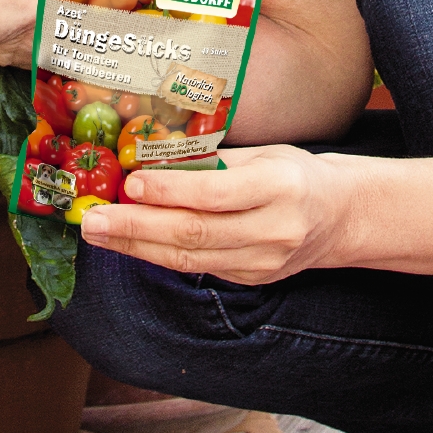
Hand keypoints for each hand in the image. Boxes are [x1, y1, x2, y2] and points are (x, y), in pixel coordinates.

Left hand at [79, 145, 357, 283]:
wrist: (340, 217)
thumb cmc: (296, 172)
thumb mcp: (265, 153)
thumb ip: (215, 160)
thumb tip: (153, 159)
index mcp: (280, 185)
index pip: (216, 193)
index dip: (170, 191)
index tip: (131, 183)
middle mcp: (273, 229)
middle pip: (196, 233)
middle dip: (137, 228)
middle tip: (92, 221)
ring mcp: (262, 261)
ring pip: (190, 258)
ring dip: (137, 247)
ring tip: (99, 234)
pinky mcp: (251, 279)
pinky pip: (198, 268)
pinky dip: (160, 256)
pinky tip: (131, 243)